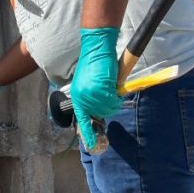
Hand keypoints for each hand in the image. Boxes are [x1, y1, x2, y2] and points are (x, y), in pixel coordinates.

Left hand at [70, 27, 122, 148]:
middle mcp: (81, 97)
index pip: (82, 118)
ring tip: (111, 87)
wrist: (96, 47)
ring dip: (113, 101)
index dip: (87, 132)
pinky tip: (113, 85)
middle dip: (108, 106)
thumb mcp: (88, 83)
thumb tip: (99, 110)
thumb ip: (91, 97)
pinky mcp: (99, 89)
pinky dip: (116, 96)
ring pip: (108, 108)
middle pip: (100, 114)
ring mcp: (90, 94)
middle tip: (110, 94)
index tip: (91, 144)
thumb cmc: (95, 64)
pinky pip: (113, 100)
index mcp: (77, 96)